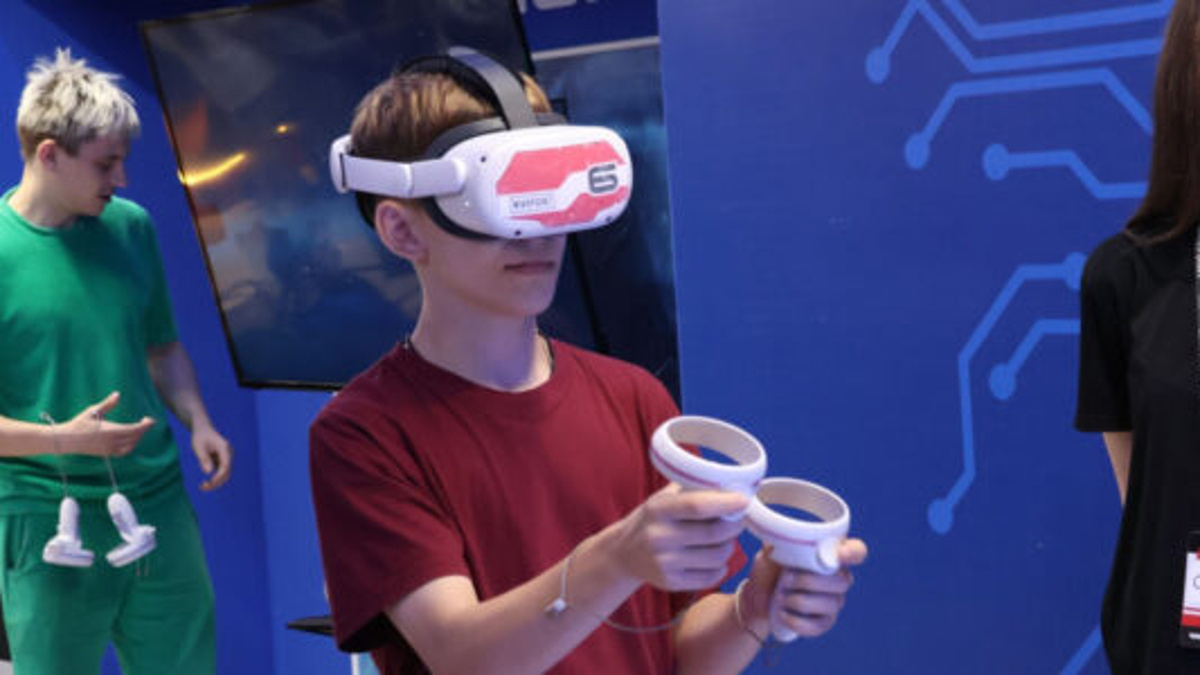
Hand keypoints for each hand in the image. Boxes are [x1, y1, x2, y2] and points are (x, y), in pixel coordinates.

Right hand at [56, 392, 154, 456]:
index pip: (135, 430)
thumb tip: (118, 394)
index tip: (150, 419)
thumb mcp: (93, 411)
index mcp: (110, 431)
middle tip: (146, 421)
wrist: (66, 440)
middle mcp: (112, 442)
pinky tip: (130, 439)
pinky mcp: (106, 453)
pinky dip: (130, 446)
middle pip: (135, 437)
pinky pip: (123, 452)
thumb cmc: (79, 423)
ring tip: (138, 429)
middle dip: (143, 429)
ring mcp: (109, 449)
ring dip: (138, 438)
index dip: (145, 425)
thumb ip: (107, 404)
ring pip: (131, 446)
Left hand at [191, 423, 231, 490]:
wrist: (203, 429)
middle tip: (203, 487)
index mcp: (225, 448)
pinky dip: (214, 478)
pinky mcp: (222, 460)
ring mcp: (226, 457)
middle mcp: (228, 453)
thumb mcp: (199, 447)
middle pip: (227, 472)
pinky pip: (220, 472)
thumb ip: (204, 459)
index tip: (208, 483)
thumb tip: (208, 472)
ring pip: (225, 473)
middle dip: (217, 482)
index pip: (225, 466)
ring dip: (216, 482)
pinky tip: (205, 483)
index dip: (219, 476)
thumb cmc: (200, 437)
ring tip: (203, 487)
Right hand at [608, 484, 747, 591]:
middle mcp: (658, 537)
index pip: (697, 506)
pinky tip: (712, 558)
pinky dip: (720, 566)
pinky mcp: (671, 583)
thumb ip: (694, 490)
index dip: (725, 503)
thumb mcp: (665, 497)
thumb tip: (733, 486)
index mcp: (658, 509)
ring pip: (717, 556)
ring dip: (728, 546)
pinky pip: (712, 577)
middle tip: (737, 519)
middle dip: (734, 525)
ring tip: (722, 539)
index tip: (744, 500)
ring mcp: (664, 563)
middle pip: (714, 533)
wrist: (625, 552)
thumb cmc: (655, 519)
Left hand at [741, 538, 867, 638]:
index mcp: (831, 554)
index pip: (857, 551)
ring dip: (798, 601)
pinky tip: (783, 613)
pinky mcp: (824, 622)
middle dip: (810, 581)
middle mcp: (839, 578)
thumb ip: (784, 544)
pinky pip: (818, 625)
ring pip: (830, 604)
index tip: (840, 554)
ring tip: (780, 597)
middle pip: (843, 581)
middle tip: (786, 578)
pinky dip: (796, 620)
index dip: (853, 553)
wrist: (758, 597)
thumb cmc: (770, 568)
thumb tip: (787, 539)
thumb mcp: (772, 551)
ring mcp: (834, 601)